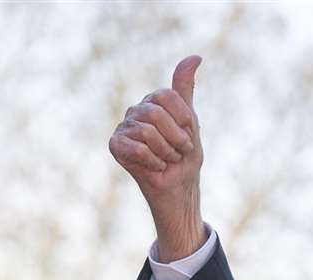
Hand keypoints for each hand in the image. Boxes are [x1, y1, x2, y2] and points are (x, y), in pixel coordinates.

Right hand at [109, 56, 204, 252]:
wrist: (178, 190)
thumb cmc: (185, 159)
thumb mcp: (190, 122)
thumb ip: (186, 89)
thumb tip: (196, 56)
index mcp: (153, 102)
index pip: (166, 96)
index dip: (182, 119)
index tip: (188, 135)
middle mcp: (136, 110)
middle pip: (156, 113)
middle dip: (175, 138)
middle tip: (178, 152)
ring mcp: (124, 127)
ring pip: (148, 132)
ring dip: (166, 152)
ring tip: (167, 160)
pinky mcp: (116, 145)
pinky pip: (137, 149)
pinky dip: (153, 162)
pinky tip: (154, 167)